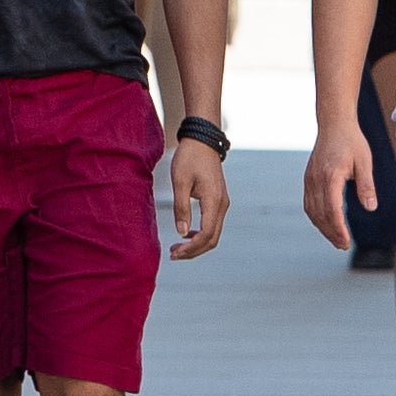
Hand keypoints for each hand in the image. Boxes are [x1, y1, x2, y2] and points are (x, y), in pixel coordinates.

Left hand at [166, 139, 227, 260]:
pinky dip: (201, 234)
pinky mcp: (219, 200)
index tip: (174, 252)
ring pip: (213, 233)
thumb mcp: (180, 181)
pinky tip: (187, 235)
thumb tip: (182, 233)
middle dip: (194, 251)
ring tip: (178, 248)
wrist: (202, 140)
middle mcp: (222, 205)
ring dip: (197, 244)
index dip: (191, 248)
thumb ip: (181, 207)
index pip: (206, 235)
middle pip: (212, 239)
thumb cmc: (189, 157)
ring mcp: (222, 203)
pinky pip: (213, 224)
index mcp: (214, 201)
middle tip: (174, 255)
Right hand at [303, 120, 374, 247]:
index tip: (346, 242)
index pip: (332, 211)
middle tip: (343, 245)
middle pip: (320, 215)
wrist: (334, 124)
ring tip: (336, 238)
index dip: (338, 229)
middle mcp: (316, 180)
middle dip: (331, 233)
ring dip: (322, 227)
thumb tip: (371, 208)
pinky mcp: (308, 179)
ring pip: (312, 211)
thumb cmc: (352, 142)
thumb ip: (367, 186)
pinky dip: (316, 217)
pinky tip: (326, 223)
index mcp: (330, 176)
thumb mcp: (365, 162)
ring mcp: (309, 180)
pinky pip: (308, 203)